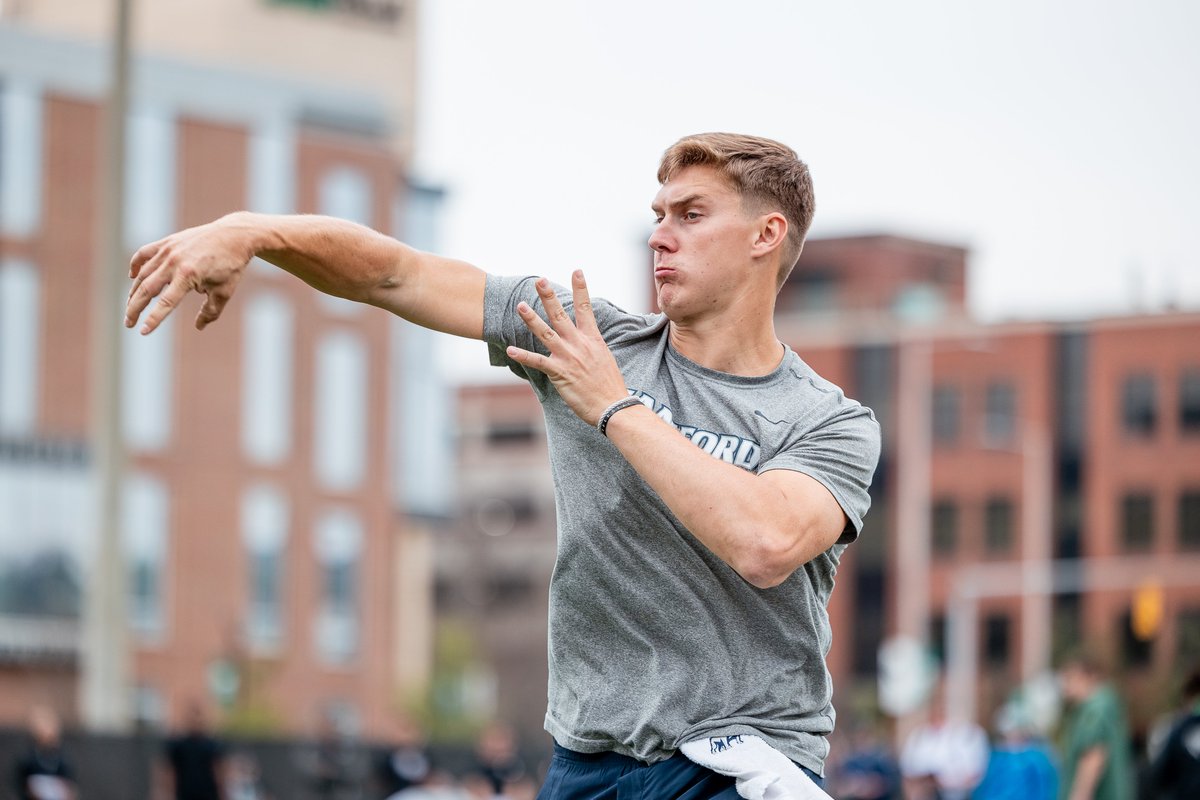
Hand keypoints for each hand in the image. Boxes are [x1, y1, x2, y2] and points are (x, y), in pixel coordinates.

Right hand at [125, 213, 254, 334]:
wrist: (235, 235)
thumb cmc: (231, 266)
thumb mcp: (224, 292)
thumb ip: (210, 311)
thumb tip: (199, 327)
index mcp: (188, 275)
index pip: (166, 303)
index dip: (153, 319)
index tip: (143, 332)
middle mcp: (174, 262)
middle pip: (147, 289)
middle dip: (135, 308)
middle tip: (128, 323)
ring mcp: (168, 250)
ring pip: (143, 274)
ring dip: (135, 291)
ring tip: (131, 306)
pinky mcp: (167, 241)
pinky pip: (144, 253)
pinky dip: (136, 265)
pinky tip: (133, 277)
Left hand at [506, 271, 628, 425]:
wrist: (613, 406)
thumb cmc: (610, 386)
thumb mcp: (604, 359)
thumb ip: (592, 347)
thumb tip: (586, 341)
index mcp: (593, 339)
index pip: (586, 308)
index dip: (581, 288)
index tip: (577, 271)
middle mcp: (579, 344)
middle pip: (561, 315)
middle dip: (549, 297)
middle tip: (539, 280)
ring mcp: (568, 357)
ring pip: (546, 333)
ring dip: (532, 319)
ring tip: (520, 305)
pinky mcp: (560, 373)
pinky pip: (537, 362)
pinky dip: (523, 356)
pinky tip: (510, 349)